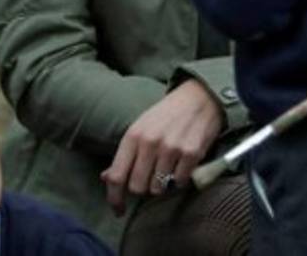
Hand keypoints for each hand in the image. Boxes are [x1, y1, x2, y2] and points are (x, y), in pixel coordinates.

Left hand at [100, 80, 223, 214]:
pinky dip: (180, 179)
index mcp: (133, 135)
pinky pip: (180, 182)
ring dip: (162, 185)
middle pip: (137, 187)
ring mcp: (171, 148)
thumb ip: (125, 154)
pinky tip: (182, 164)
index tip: (118, 210)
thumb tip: (106, 178)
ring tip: (167, 167)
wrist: (199, 96)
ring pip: (158, 189)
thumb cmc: (167, 114)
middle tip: (150, 179)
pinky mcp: (191, 154)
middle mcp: (150, 142)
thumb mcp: (141, 127)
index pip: (116, 176)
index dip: (114, 198)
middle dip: (142, 189)